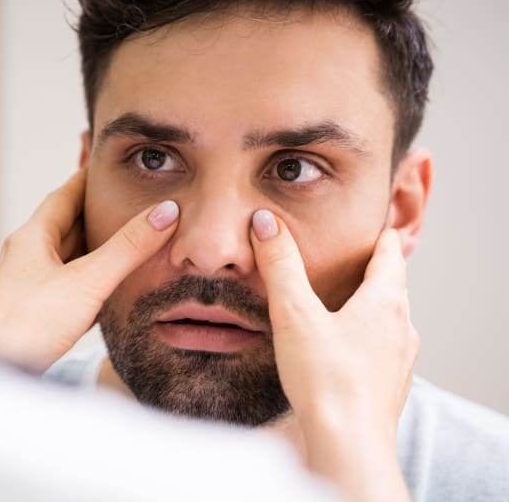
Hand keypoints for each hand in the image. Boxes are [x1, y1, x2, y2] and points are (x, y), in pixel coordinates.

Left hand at [0, 170, 178, 372]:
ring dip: (94, 247)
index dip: (87, 179)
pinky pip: (66, 284)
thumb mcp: (87, 281)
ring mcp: (28, 284)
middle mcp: (27, 256)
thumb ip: (127, 248)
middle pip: (66, 225)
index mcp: (32, 238)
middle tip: (126, 201)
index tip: (107, 167)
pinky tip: (105, 287)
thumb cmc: (27, 325)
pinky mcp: (34, 311)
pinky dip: (88, 278)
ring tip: (124, 239)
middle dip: (96, 213)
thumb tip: (163, 213)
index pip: (64, 196)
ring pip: (67, 256)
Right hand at [250, 209, 417, 501]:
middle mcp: (401, 328)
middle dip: (373, 271)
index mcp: (385, 302)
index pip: (390, 255)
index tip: (371, 226)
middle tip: (352, 259)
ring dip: (370, 306)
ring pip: (389, 320)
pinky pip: (383, 349)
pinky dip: (366, 338)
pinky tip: (343, 348)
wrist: (348, 445)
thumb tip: (266, 222)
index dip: (379, 238)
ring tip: (344, 302)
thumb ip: (280, 265)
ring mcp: (399, 360)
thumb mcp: (294, 313)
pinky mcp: (390, 386)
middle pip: (392, 286)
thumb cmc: (324, 379)